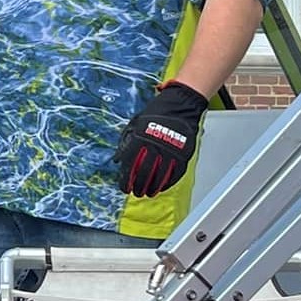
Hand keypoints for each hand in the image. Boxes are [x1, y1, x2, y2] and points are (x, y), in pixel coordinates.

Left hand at [115, 81, 207, 196]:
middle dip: (138, 185)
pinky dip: (168, 182)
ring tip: (147, 193)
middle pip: (144, 172)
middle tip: (135, 192)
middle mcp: (154, 147)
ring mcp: (170, 151)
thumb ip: (126, 143)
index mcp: (140, 139)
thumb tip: (117, 159)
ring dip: (152, 187)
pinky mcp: (183, 154)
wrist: (179, 106)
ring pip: (160, 176)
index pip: (130, 163)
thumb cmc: (154, 114)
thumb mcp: (134, 125)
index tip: (123, 186)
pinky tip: (162, 187)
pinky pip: (175, 173)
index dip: (126, 178)